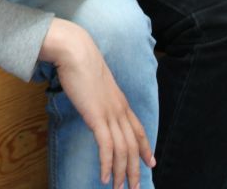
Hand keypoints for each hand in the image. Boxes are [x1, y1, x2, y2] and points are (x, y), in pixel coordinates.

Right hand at [43, 19, 154, 188]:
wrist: (76, 51)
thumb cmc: (80, 62)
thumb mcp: (94, 81)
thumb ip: (98, 94)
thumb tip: (93, 100)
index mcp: (121, 102)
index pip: (139, 130)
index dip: (146, 148)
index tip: (151, 162)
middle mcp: (120, 110)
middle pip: (134, 145)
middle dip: (135, 169)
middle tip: (135, 187)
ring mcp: (110, 114)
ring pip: (123, 150)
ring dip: (121, 173)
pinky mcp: (97, 117)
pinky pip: (107, 147)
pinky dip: (107, 165)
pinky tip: (104, 177)